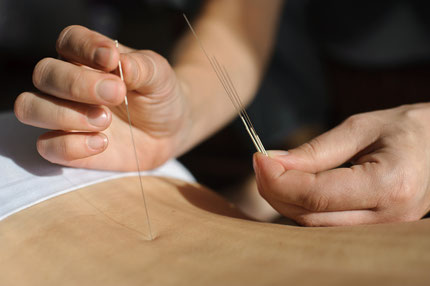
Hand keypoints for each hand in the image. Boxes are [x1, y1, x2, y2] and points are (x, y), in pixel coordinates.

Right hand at [15, 26, 189, 170]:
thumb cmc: (160, 96)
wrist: (170, 130)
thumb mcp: (160, 77)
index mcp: (88, 57)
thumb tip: (119, 64)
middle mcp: (69, 83)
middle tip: (116, 95)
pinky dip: (71, 146)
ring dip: (65, 115)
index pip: (70, 41)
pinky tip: (102, 142)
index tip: (112, 59)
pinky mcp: (68, 146)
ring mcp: (64, 115)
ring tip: (105, 120)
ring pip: (30, 108)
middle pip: (44, 74)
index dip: (85, 47)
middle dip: (77, 84)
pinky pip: (47, 146)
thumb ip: (142, 68)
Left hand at [253, 103, 429, 225]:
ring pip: (314, 226)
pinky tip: (294, 185)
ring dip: (286, 200)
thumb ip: (315, 150)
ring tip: (274, 172)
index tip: (258, 158)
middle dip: (276, 191)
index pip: (316, 195)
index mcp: (389, 185)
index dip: (278, 179)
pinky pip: (326, 225)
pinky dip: (303, 206)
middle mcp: (387, 217)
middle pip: (310, 216)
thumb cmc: (405, 129)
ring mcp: (382, 229)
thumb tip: (272, 162)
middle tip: (261, 163)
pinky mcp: (373, 230)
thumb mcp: (360, 128)